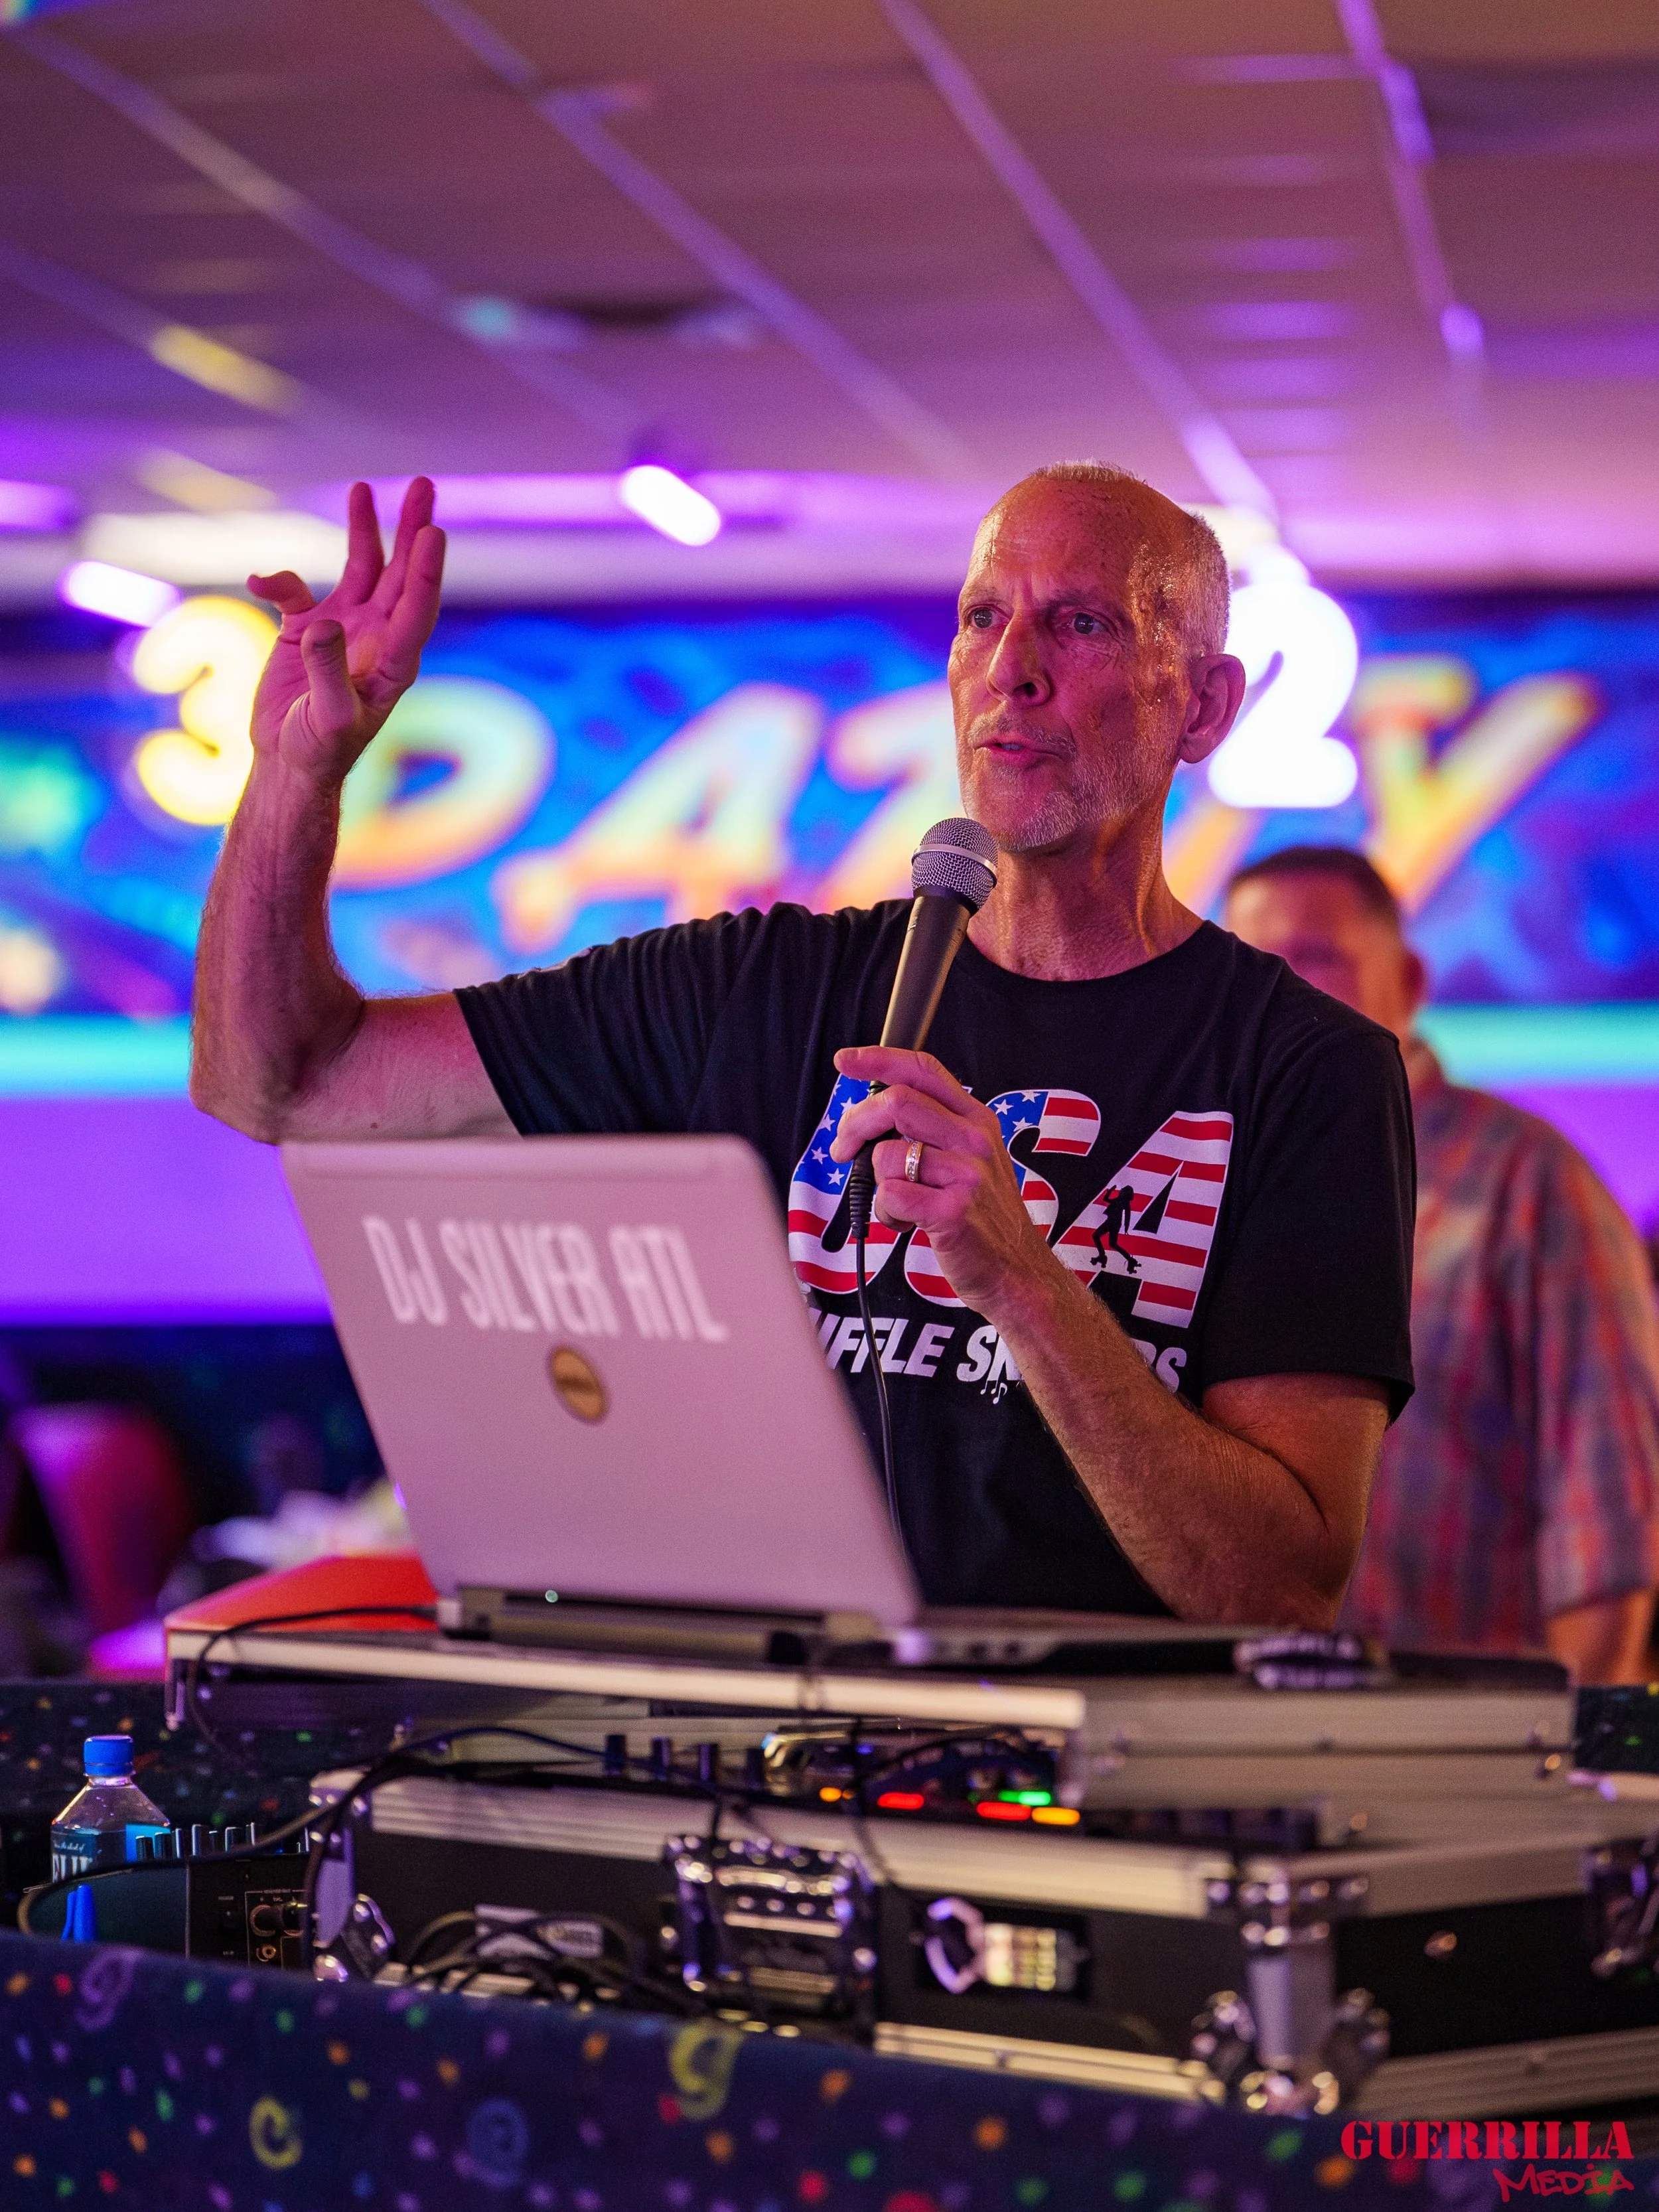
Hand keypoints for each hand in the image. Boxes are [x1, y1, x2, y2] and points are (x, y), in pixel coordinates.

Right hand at [247, 478, 444, 791]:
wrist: (289, 764)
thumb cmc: (320, 752)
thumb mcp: (329, 720)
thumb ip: (329, 673)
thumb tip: (323, 625)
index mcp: (394, 662)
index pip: (416, 608)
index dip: (426, 571)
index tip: (433, 533)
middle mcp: (377, 638)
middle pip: (400, 574)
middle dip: (411, 530)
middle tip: (424, 485)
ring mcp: (343, 630)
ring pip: (360, 569)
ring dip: (363, 530)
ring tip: (362, 488)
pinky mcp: (305, 629)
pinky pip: (296, 591)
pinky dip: (278, 581)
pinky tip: (259, 582)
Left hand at [829, 1045, 1057, 1317]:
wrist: (1017, 1272)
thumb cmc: (984, 1218)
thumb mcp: (972, 1160)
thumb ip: (933, 1131)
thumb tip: (874, 1113)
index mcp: (976, 1120)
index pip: (924, 1071)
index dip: (880, 1060)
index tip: (847, 1062)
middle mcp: (974, 1140)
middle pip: (897, 1102)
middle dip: (855, 1123)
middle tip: (844, 1149)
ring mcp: (967, 1175)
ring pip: (887, 1155)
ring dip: (876, 1183)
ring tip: (898, 1204)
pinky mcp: (952, 1213)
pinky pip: (890, 1196)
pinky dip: (885, 1213)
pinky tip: (906, 1223)